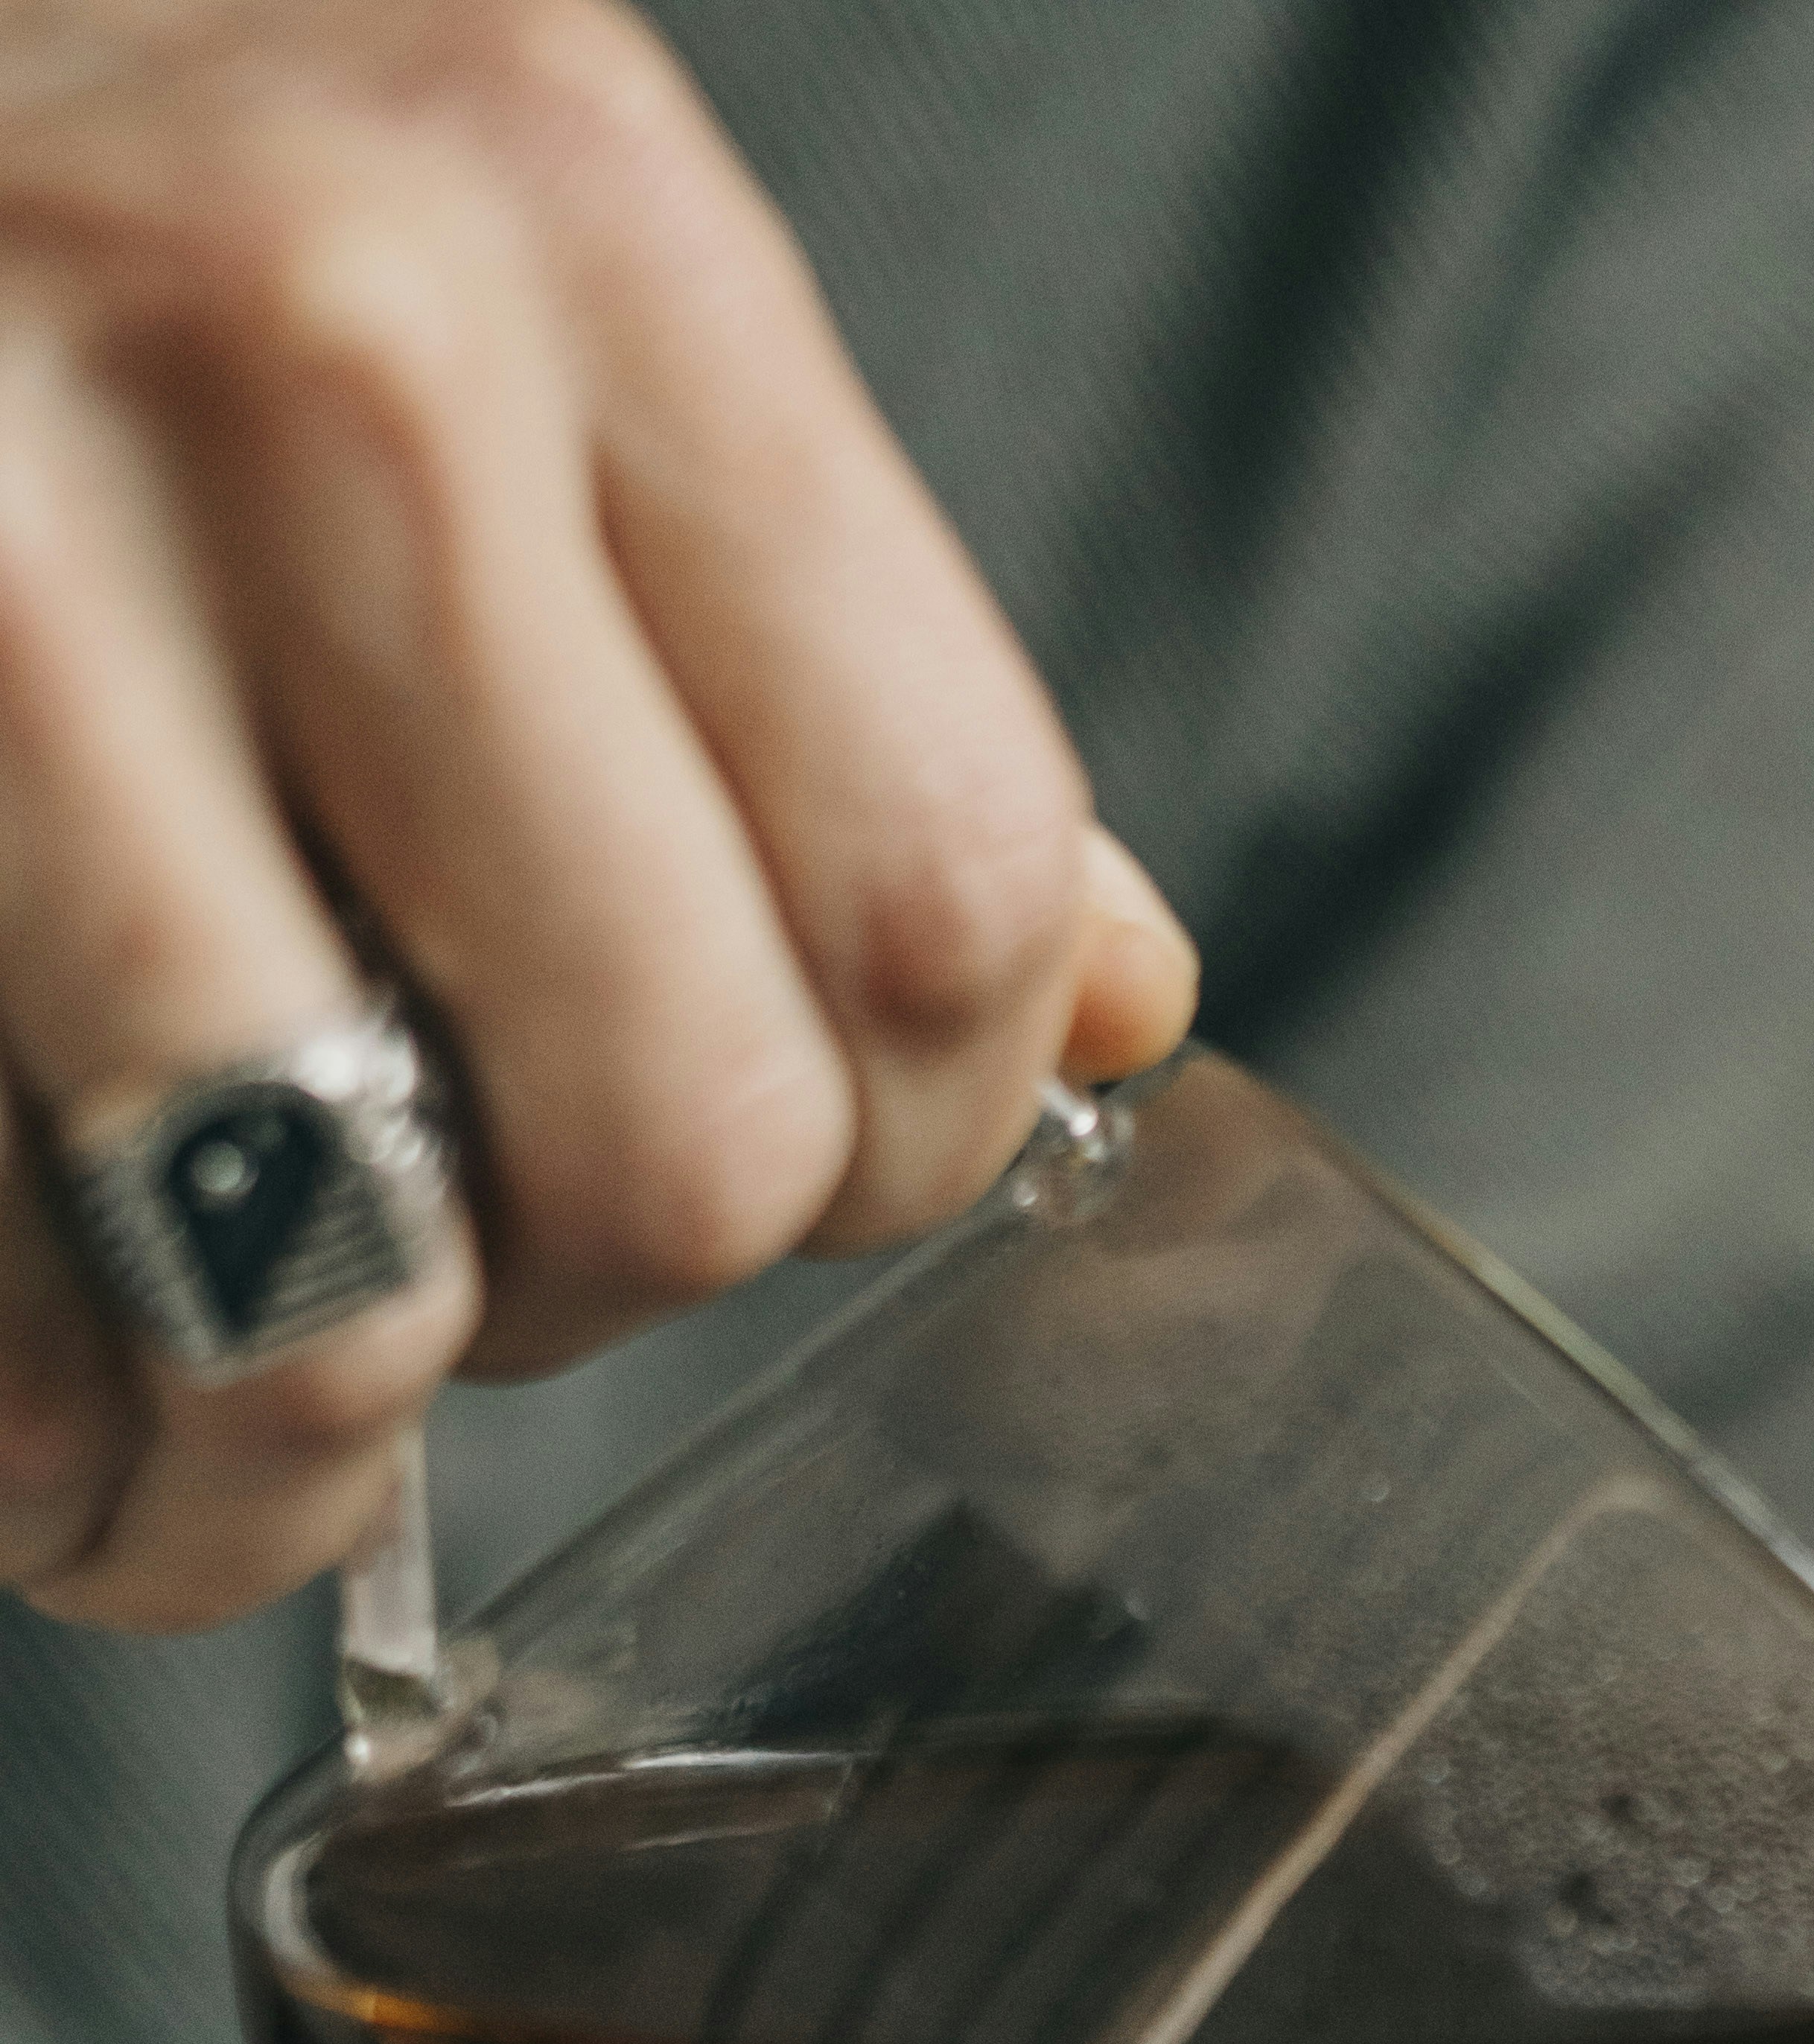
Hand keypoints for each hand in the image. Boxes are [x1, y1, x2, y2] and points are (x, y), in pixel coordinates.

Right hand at [0, 0, 1196, 1636]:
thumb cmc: (110, 228)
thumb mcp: (504, 288)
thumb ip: (797, 648)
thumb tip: (1109, 998)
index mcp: (588, 227)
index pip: (946, 896)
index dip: (903, 1140)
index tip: (793, 1176)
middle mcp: (335, 357)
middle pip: (686, 1142)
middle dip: (589, 1293)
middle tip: (464, 1245)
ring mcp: (24, 582)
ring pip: (344, 1298)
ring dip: (288, 1450)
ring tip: (220, 1392)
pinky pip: (29, 1322)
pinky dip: (56, 1439)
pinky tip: (58, 1367)